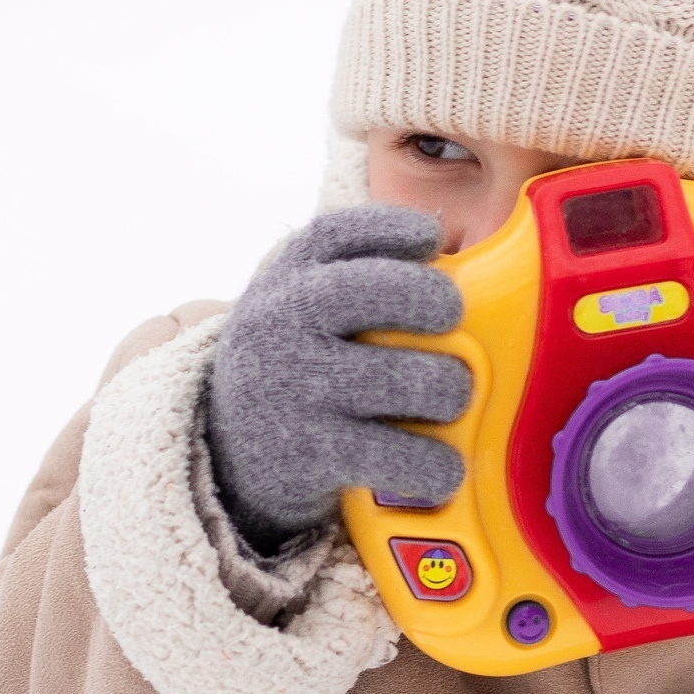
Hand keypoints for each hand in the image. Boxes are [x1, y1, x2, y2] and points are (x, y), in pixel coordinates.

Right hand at [206, 205, 470, 551]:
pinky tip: (445, 465)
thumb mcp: (307, 306)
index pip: (336, 233)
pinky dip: (432, 463)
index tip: (432, 239)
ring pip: (399, 378)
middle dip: (429, 298)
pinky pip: (391, 454)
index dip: (392, 229)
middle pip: (368, 291)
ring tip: (453, 398)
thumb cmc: (304, 360)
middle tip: (452, 317)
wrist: (233, 448)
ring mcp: (292, 387)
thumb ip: (363, 277)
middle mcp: (282, 323)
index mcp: (288, 278)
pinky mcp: (306, 451)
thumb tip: (460, 257)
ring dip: (446, 389)